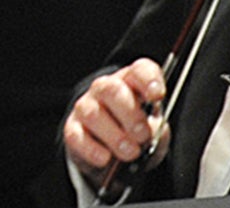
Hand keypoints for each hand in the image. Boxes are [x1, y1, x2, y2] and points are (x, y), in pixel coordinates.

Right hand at [64, 58, 167, 181]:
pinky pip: (77, 136)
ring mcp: (85, 107)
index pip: (139, 71)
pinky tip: (106, 158)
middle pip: (111, 89)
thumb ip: (157, 128)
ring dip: (115, 136)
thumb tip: (152, 131)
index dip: (148, 80)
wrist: (112, 153)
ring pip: (93, 114)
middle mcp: (104, 89)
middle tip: (142, 135)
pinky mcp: (72, 129)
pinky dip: (93, 150)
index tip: (156, 96)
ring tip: (130, 152)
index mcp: (131, 83)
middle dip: (130, 114)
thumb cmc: (136, 133)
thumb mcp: (154, 129)